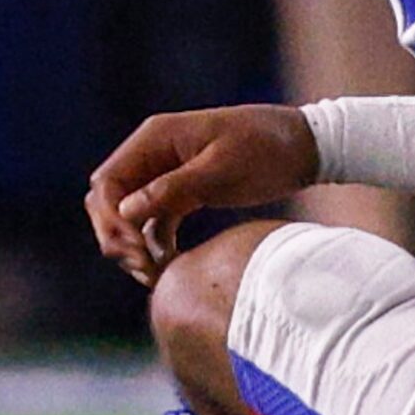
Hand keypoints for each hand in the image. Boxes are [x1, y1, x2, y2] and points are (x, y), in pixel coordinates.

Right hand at [84, 105, 318, 284]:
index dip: (109, 220)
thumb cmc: (267, 147)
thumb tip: (125, 212)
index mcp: (156, 138)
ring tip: (155, 276)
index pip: (108, 182)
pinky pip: (156, 223)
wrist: (306, 145)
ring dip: (135, 247)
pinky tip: (169, 268)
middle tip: (142, 269)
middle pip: (110, 201)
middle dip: (118, 238)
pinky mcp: (185, 193)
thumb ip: (172, 188)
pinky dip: (156, 246)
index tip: (132, 250)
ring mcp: (167, 174)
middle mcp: (154, 154)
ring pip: (129, 217)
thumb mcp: (222, 169)